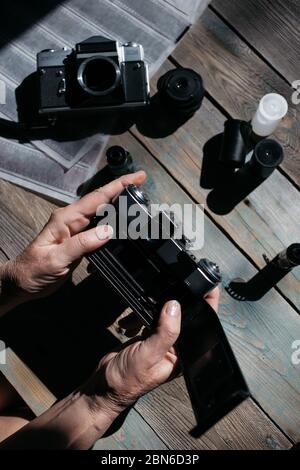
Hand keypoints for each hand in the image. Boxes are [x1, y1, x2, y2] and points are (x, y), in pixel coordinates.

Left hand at [0, 171, 145, 309]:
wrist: (22, 283)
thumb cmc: (33, 270)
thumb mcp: (57, 258)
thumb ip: (82, 244)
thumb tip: (108, 232)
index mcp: (66, 218)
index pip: (97, 198)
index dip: (118, 186)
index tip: (137, 178)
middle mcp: (72, 220)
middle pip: (102, 201)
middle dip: (123, 191)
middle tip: (143, 186)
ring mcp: (76, 230)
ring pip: (102, 214)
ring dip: (119, 207)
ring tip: (137, 203)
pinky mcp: (79, 242)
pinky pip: (100, 229)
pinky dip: (113, 225)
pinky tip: (122, 227)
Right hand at [85, 287, 218, 416]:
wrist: (103, 387)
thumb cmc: (127, 379)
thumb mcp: (149, 355)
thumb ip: (164, 332)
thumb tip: (175, 306)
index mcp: (183, 354)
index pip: (199, 324)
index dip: (204, 304)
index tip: (203, 283)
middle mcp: (175, 346)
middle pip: (181, 315)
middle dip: (168, 303)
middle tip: (158, 295)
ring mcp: (160, 340)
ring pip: (162, 313)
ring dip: (146, 311)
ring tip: (134, 319)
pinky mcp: (147, 336)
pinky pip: (147, 317)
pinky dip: (136, 316)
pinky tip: (128, 325)